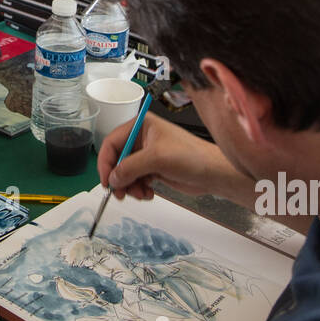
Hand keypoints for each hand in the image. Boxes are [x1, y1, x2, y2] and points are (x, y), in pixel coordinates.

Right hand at [97, 113, 236, 201]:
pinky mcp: (153, 168)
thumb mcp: (157, 158)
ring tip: (141, 195)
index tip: (106, 181)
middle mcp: (142, 138)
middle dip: (118, 177)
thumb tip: (112, 178)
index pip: (112, 142)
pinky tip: (148, 194)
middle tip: (120, 194)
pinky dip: (138, 189)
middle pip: (117, 159)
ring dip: (129, 186)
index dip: (106, 162)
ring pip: (125, 172)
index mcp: (141, 125)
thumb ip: (130, 167)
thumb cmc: (190, 157)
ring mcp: (147, 154)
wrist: (213, 174)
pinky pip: (136, 180)